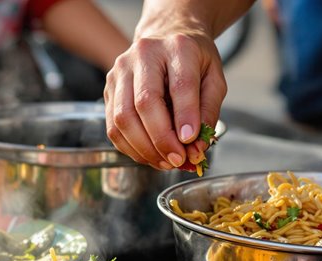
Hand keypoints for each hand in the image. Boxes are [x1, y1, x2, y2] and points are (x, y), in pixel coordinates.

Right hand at [104, 27, 225, 169]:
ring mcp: (120, 72)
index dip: (185, 116)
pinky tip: (149, 155)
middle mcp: (143, 55)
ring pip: (123, 118)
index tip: (191, 142)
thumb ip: (208, 112)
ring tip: (164, 162)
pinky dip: (131, 148)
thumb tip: (196, 147)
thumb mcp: (213, 79)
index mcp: (177, 48)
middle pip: (144, 103)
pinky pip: (113, 126)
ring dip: (144, 148)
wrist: (167, 37)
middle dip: (161, 139)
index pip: (180, 85)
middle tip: (178, 160)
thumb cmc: (193, 61)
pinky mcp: (108, 89)